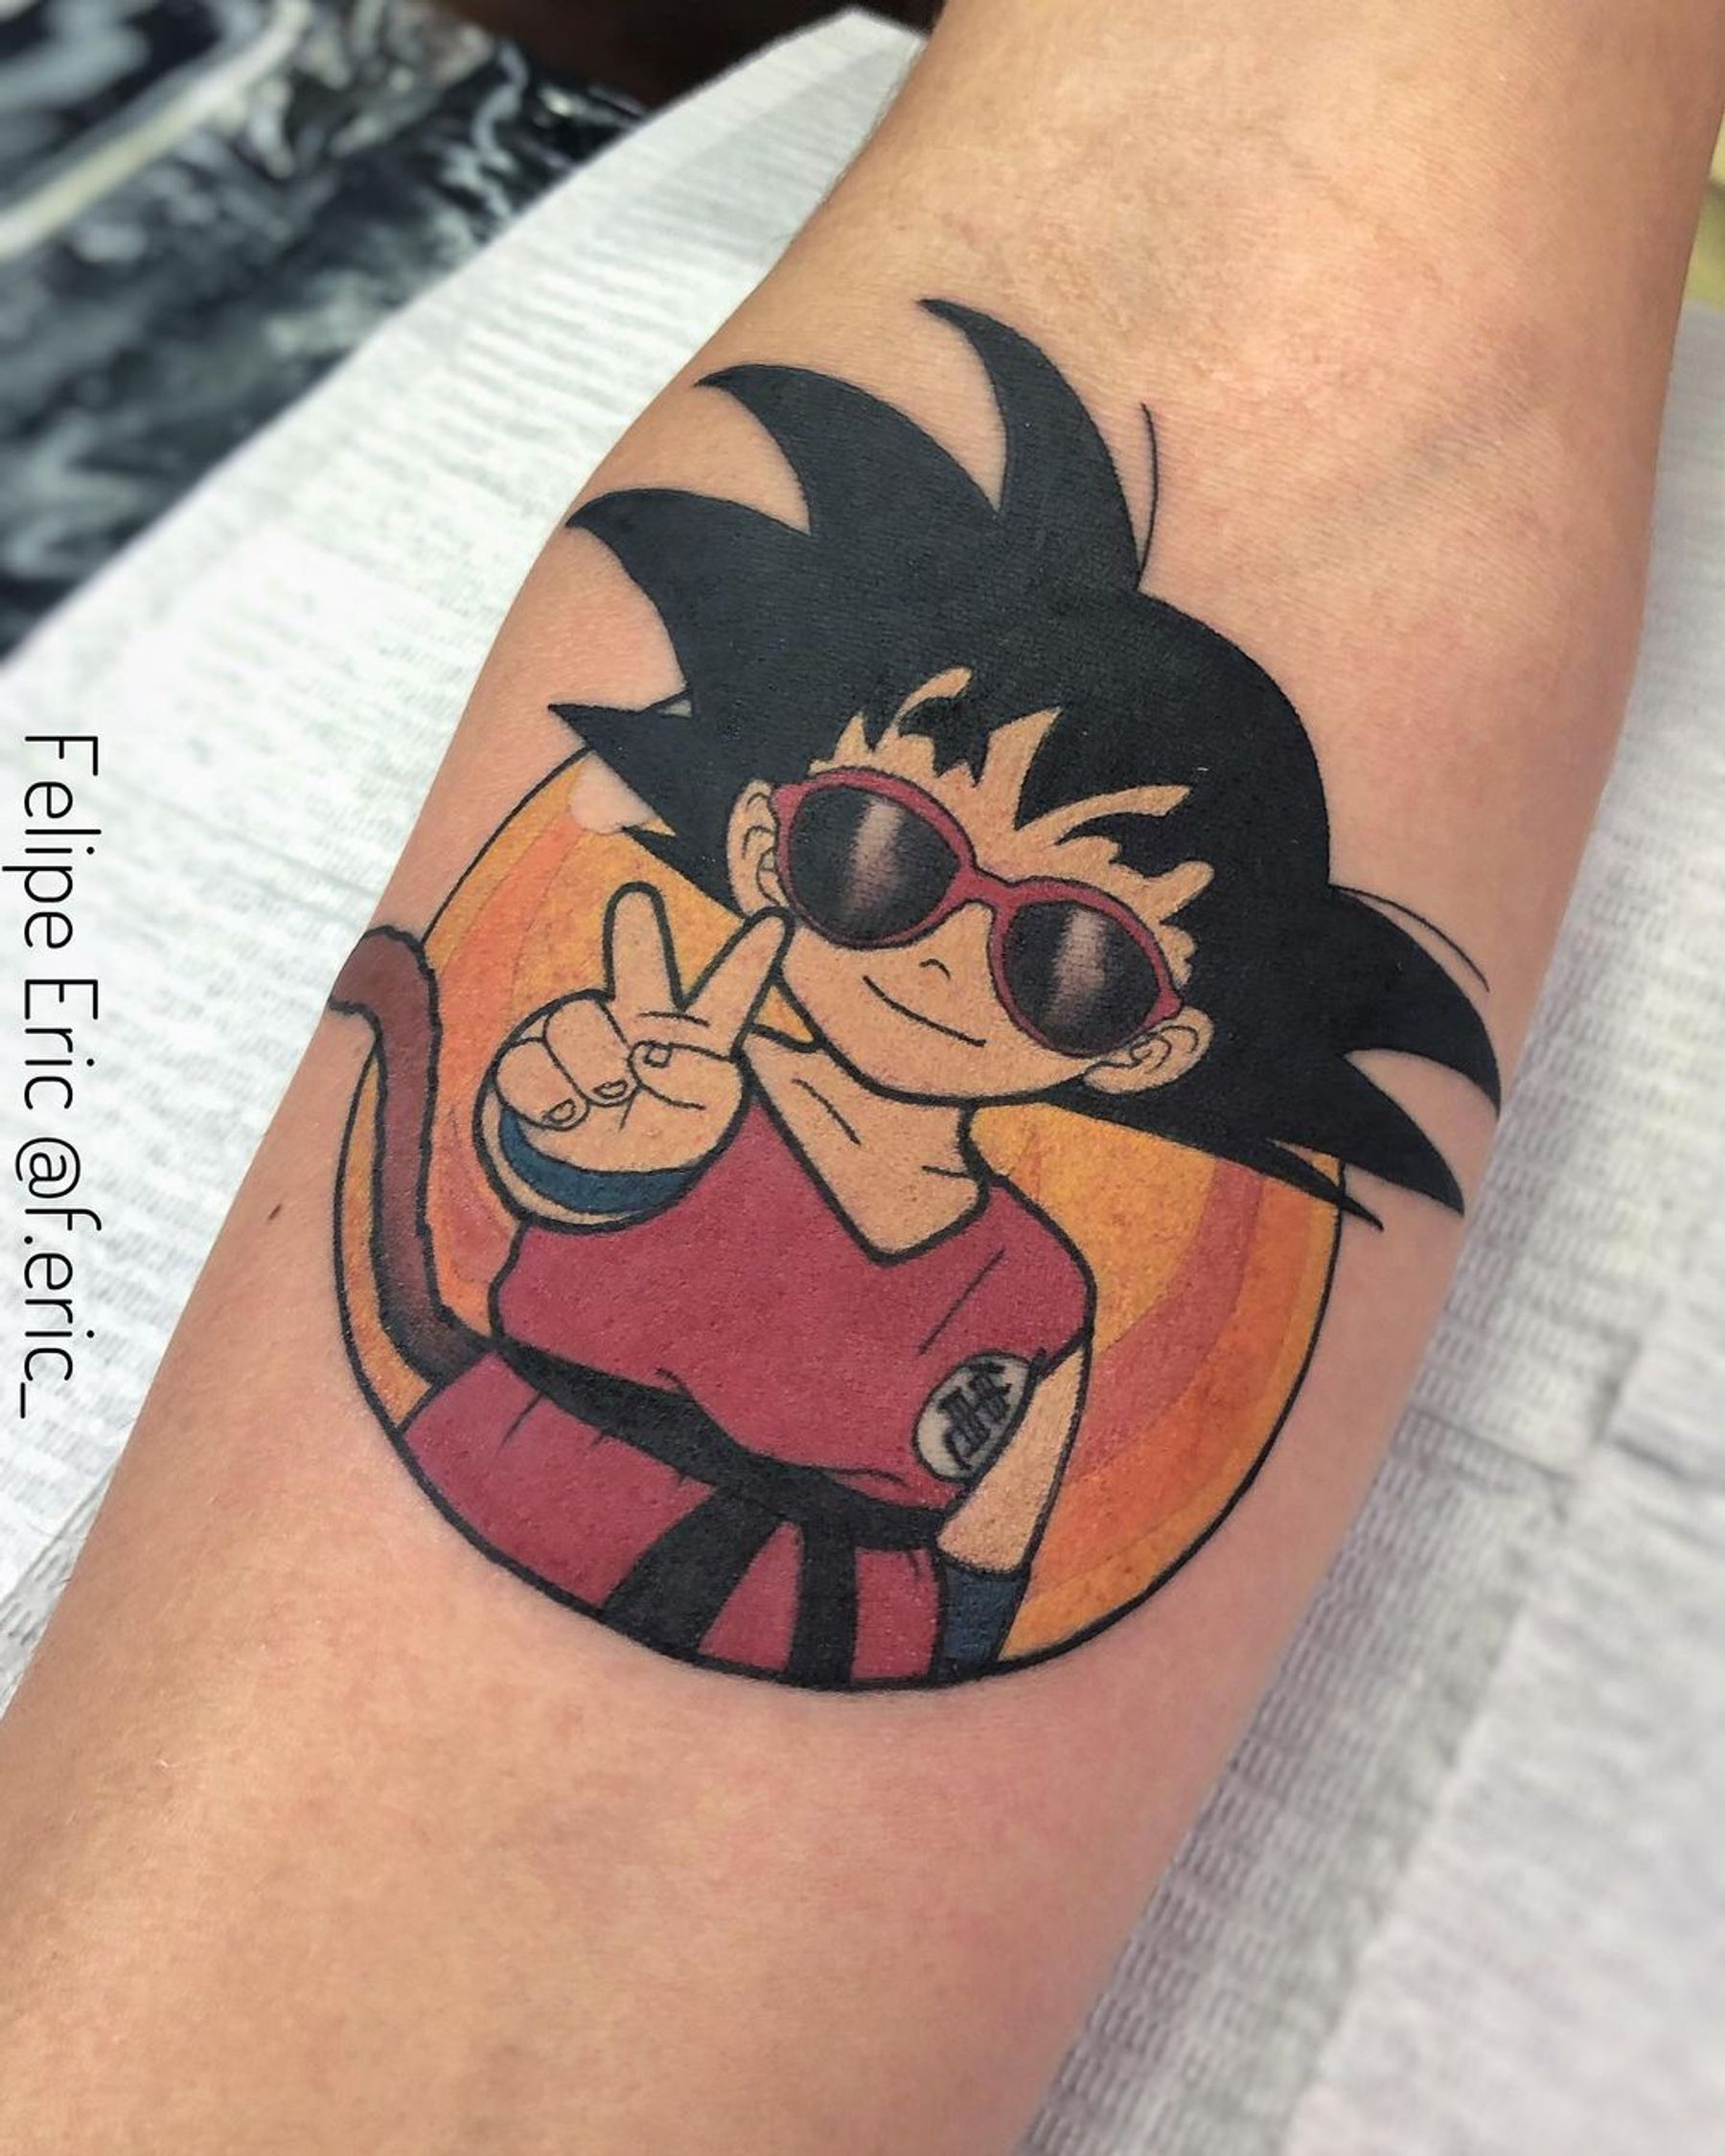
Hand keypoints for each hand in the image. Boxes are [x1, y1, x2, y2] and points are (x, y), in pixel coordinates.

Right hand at [492, 885, 786, 1176]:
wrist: (596, 1170)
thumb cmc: (662, 1131)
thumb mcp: (703, 1123)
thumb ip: (697, 1084)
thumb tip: (646, 1054)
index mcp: (692, 1035)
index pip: (727, 994)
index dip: (751, 959)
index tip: (776, 921)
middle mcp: (637, 1019)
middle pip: (638, 969)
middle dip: (637, 933)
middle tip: (637, 900)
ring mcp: (582, 1031)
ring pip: (576, 1026)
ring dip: (591, 1075)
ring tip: (605, 1101)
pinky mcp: (531, 1055)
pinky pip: (529, 1064)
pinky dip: (549, 1099)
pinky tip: (565, 1112)